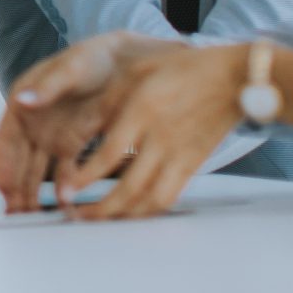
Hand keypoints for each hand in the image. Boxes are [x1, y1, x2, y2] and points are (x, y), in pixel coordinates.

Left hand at [0, 33, 236, 218]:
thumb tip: (64, 122)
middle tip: (76, 217)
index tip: (66, 193)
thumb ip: (101, 104)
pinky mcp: (193, 164)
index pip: (109, 154)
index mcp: (141, 110)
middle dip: (100, 209)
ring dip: (122, 216)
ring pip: (149, 198)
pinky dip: (148, 211)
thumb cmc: (176, 72)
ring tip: (98, 221)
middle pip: (129, 186)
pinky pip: (170, 196)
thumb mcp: (130, 77)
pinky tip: (131, 216)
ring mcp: (179, 153)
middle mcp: (160, 136)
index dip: (85, 178)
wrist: (229, 79)